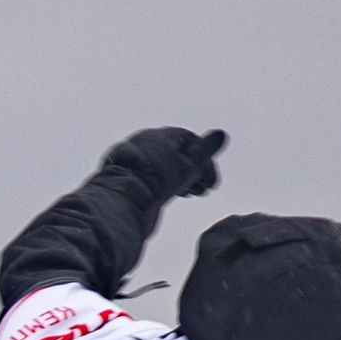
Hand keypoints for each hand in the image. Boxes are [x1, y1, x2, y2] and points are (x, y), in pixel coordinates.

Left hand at [103, 125, 227, 199]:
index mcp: (156, 136)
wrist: (118, 205)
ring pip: (166, 167)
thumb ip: (204, 152)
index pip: (189, 142)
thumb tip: (222, 134)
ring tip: (195, 193)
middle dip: (195, 171)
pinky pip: (155, 178)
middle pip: (177, 154)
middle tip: (206, 189)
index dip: (205, 162)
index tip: (213, 184)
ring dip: (184, 179)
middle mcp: (143, 146)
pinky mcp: (129, 181)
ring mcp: (135, 164)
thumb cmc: (154, 183)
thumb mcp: (185, 166)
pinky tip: (177, 195)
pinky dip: (169, 185)